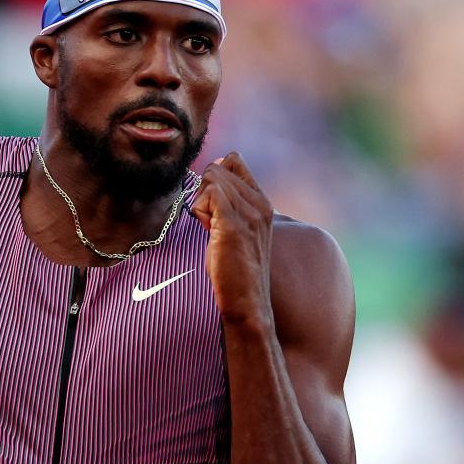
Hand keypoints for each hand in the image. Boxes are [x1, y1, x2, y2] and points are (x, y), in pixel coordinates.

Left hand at [190, 152, 273, 324]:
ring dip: (201, 202)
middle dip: (204, 191)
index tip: (213, 204)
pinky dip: (200, 210)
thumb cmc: (235, 271)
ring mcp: (249, 213)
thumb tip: (210, 176)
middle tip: (210, 221)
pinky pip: (208, 195)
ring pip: (211, 179)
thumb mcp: (235, 230)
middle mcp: (260, 204)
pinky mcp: (234, 225)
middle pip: (217, 168)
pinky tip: (208, 230)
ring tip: (212, 229)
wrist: (247, 303)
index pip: (234, 160)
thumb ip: (227, 204)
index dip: (215, 176)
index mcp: (263, 202)